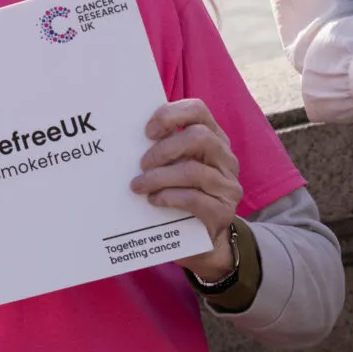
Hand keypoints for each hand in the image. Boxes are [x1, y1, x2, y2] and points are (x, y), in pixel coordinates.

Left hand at [132, 99, 242, 278]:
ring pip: (195, 171)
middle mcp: (226, 159)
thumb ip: (163, 150)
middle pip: (199, 137)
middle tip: (141, 164)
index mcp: (213, 139)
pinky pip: (196, 199)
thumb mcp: (174, 168)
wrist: (203, 241)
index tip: (147, 131)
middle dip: (164, 149)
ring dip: (160, 177)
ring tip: (138, 186)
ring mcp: (228, 186)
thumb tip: (124, 141)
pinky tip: (154, 200)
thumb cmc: (182, 195)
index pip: (198, 110)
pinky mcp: (223, 212)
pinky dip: (170, 197)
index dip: (171, 115)